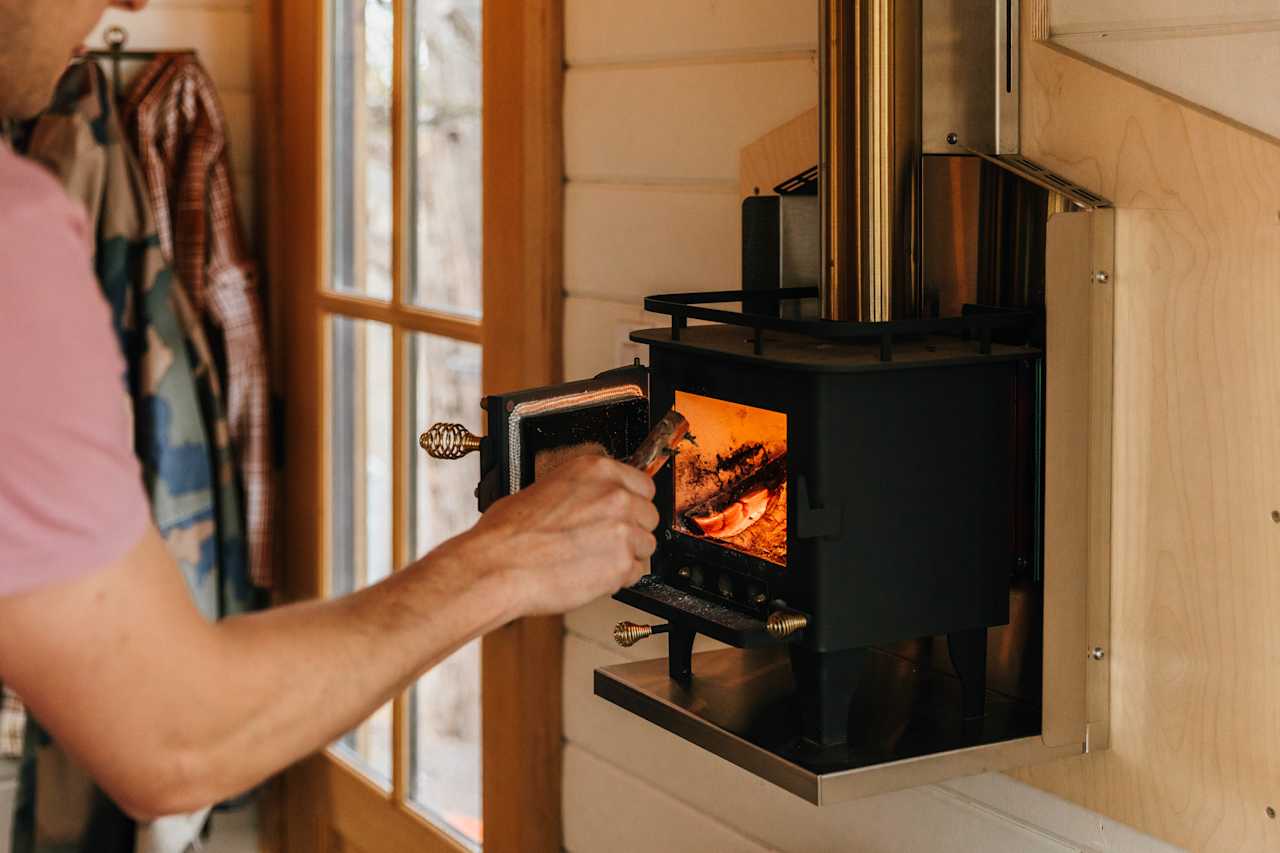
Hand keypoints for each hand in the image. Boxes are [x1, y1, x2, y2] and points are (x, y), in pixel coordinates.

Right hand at [444, 454, 659, 616]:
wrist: (498, 566)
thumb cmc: (508, 532)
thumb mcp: (544, 487)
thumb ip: (581, 491)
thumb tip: (592, 500)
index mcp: (596, 470)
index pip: (642, 484)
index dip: (632, 502)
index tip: (624, 513)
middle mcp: (615, 496)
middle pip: (649, 514)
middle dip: (632, 529)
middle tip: (605, 540)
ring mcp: (622, 530)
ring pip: (645, 545)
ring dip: (626, 554)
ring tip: (594, 559)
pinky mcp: (621, 565)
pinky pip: (636, 572)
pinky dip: (619, 578)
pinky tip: (592, 574)